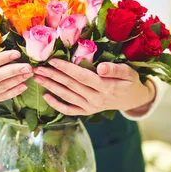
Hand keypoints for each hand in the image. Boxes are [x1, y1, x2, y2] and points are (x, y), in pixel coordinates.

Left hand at [33, 59, 155, 115]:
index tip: (52, 60)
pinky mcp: (87, 111)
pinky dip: (57, 105)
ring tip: (37, 78)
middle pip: (70, 85)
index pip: (82, 76)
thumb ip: (116, 69)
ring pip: (67, 96)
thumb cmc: (130, 81)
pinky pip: (69, 110)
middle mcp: (96, 98)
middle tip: (37, 68)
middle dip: (52, 75)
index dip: (66, 68)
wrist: (133, 100)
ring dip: (50, 87)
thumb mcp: (129, 72)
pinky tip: (45, 96)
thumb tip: (101, 67)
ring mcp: (90, 107)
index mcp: (106, 87)